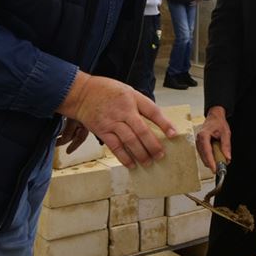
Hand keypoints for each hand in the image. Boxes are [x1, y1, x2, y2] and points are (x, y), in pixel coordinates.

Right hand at [57, 72, 175, 167]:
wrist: (82, 93)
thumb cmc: (106, 91)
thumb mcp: (127, 91)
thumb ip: (140, 105)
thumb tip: (155, 122)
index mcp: (132, 98)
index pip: (152, 111)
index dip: (164, 123)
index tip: (173, 134)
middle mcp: (124, 110)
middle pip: (142, 130)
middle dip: (153, 145)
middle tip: (161, 155)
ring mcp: (112, 122)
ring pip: (130, 141)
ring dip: (141, 153)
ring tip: (149, 162)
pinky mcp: (102, 131)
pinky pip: (115, 147)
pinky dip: (124, 157)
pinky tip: (131, 164)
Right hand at [196, 107, 231, 173]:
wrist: (214, 117)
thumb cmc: (218, 122)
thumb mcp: (226, 133)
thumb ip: (226, 145)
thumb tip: (227, 157)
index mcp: (204, 135)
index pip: (207, 152)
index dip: (211, 162)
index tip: (215, 169)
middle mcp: (198, 139)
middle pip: (204, 156)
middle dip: (212, 163)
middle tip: (220, 168)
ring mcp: (198, 142)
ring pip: (203, 157)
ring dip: (211, 161)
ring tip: (220, 163)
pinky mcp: (199, 145)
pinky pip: (203, 154)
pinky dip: (209, 158)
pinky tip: (215, 159)